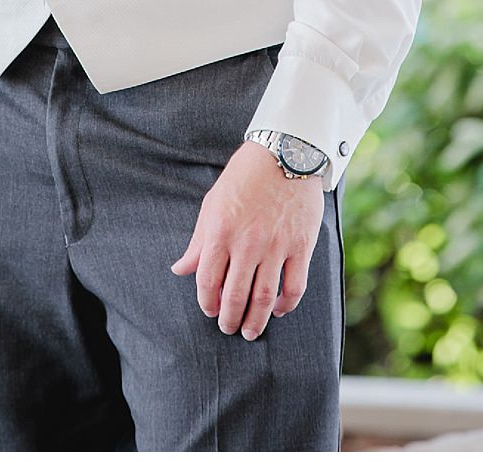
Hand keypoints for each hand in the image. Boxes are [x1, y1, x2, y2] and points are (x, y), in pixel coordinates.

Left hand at [170, 142, 326, 339]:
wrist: (285, 151)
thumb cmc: (244, 177)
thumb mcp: (212, 204)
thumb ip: (198, 242)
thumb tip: (180, 270)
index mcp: (220, 233)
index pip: (207, 282)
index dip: (207, 303)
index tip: (210, 310)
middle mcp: (247, 243)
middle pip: (235, 296)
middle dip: (229, 319)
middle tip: (229, 328)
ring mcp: (277, 245)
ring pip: (264, 298)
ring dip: (256, 320)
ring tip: (251, 331)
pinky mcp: (302, 245)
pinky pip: (295, 285)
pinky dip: (287, 304)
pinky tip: (280, 309)